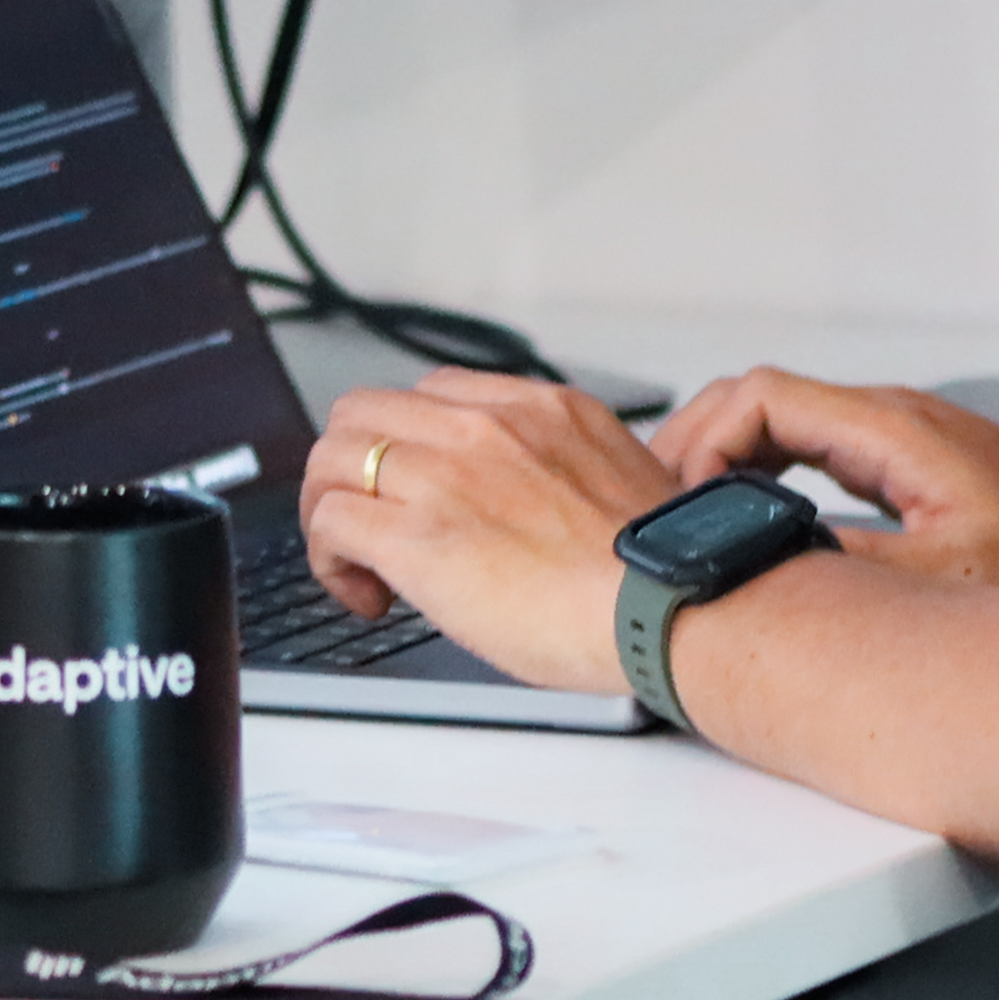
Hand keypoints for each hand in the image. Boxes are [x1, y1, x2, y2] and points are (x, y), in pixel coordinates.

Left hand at [299, 372, 679, 695]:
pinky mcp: (419, 536)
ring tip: (359, 562)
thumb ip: (561, 469)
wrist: (667, 607)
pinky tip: (367, 595)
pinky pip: (331, 521)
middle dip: (352, 467)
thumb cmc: (655, 570)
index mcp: (540, 407)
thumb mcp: (618, 477)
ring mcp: (447, 474)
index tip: (416, 489)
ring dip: (331, 509)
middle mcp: (486, 426)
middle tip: (370, 523)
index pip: (433, 392)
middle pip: (363, 411)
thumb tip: (533, 506)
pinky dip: (331, 560)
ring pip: (331, 457)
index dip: (409, 443)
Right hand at [649, 372, 998, 589]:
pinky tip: (759, 534)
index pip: (757, 396)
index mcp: (887, 430)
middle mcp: (889, 419)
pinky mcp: (913, 466)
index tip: (677, 507)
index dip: (700, 443)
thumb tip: (763, 575)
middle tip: (659, 519)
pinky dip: (769, 480)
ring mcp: (900, 438)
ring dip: (730, 466)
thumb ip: (849, 569)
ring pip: (784, 426)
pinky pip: (815, 453)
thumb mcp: (948, 576)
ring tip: (691, 528)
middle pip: (757, 403)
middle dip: (695, 451)